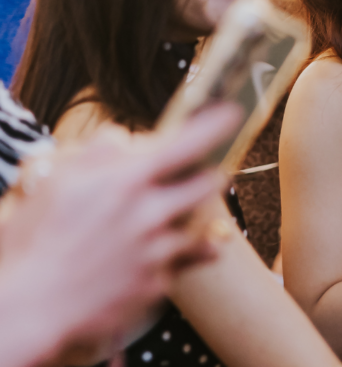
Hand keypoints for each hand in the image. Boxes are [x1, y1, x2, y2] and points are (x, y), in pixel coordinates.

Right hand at [0, 105, 238, 362]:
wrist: (29, 307)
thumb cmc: (35, 241)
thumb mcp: (57, 181)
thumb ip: (98, 152)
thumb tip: (123, 138)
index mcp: (128, 181)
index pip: (188, 143)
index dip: (215, 125)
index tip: (232, 114)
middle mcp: (151, 214)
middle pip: (208, 184)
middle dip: (208, 174)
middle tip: (197, 173)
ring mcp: (159, 251)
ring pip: (197, 222)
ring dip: (187, 214)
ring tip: (157, 217)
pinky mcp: (159, 283)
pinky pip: (183, 260)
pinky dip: (177, 253)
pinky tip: (163, 249)